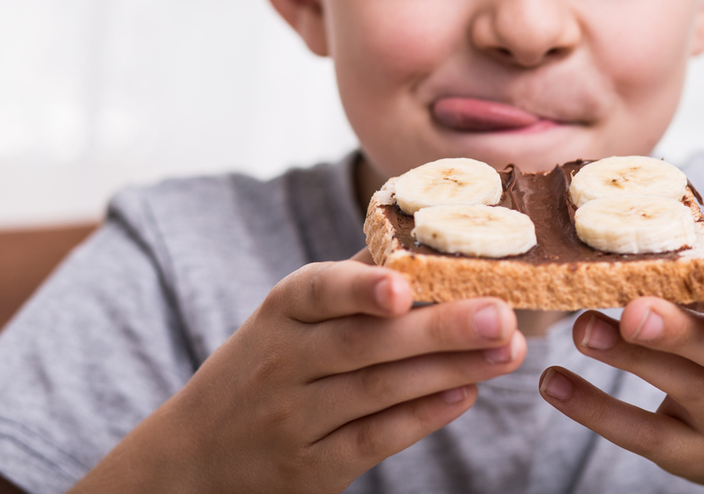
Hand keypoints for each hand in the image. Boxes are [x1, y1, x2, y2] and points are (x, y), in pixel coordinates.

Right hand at [72, 251, 525, 493]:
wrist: (196, 456)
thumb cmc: (266, 365)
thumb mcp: (290, 317)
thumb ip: (353, 280)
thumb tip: (429, 236)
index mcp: (282, 312)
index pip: (318, 291)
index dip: (359, 288)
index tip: (404, 287)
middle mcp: (284, 363)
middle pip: (366, 344)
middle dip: (440, 329)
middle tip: (502, 314)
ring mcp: (297, 419)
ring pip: (380, 391)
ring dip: (450, 369)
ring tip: (507, 350)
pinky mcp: (313, 467)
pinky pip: (376, 438)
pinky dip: (423, 416)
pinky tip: (466, 393)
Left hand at [537, 262, 703, 491]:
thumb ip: (696, 271)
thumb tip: (620, 211)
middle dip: (675, 331)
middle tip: (633, 310)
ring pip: (678, 388)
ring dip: (627, 359)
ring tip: (584, 330)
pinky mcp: (690, 454)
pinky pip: (641, 433)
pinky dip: (593, 409)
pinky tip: (553, 382)